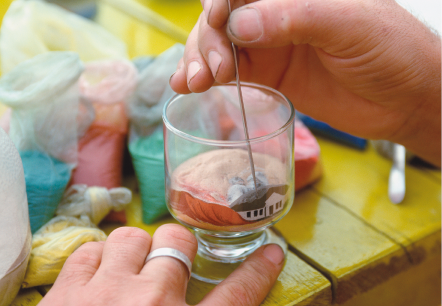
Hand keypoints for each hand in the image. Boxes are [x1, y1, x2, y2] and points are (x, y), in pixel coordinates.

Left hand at [39, 224, 283, 305]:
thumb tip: (224, 304)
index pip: (238, 294)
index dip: (258, 271)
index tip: (272, 253)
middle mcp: (152, 304)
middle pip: (177, 242)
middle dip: (176, 249)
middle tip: (167, 267)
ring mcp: (105, 294)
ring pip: (132, 237)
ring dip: (135, 250)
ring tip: (130, 271)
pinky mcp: (65, 294)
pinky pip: (89, 250)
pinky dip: (97, 259)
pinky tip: (98, 278)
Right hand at [170, 0, 440, 165]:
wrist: (405, 100)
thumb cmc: (390, 51)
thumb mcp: (349, 25)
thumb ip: (295, 19)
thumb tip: (240, 24)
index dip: (222, 2)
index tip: (216, 23)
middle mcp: (279, 14)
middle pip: (224, 17)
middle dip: (208, 39)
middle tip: (212, 69)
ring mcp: (272, 46)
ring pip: (220, 44)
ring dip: (199, 61)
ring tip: (193, 83)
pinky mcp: (270, 76)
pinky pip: (232, 73)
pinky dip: (206, 78)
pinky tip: (189, 87)